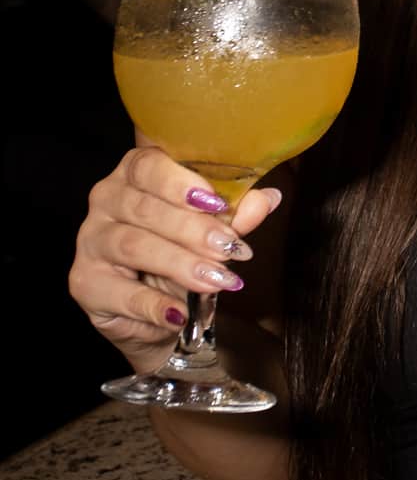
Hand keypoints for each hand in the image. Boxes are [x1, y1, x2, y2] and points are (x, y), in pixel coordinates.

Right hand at [69, 148, 281, 374]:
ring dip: (180, 264)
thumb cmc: (184, 255)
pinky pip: (120, 292)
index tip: (215, 202)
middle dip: (193, 230)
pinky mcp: (85, 282)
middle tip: (229, 249)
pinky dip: (154, 304)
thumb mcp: (213, 233)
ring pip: (133, 245)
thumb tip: (267, 198)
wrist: (161, 313)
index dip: (180, 182)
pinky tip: (181, 313)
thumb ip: (234, 215)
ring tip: (216, 281)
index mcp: (135, 174)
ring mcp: (91, 241)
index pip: (148, 165)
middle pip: (145, 209)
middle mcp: (106, 200)